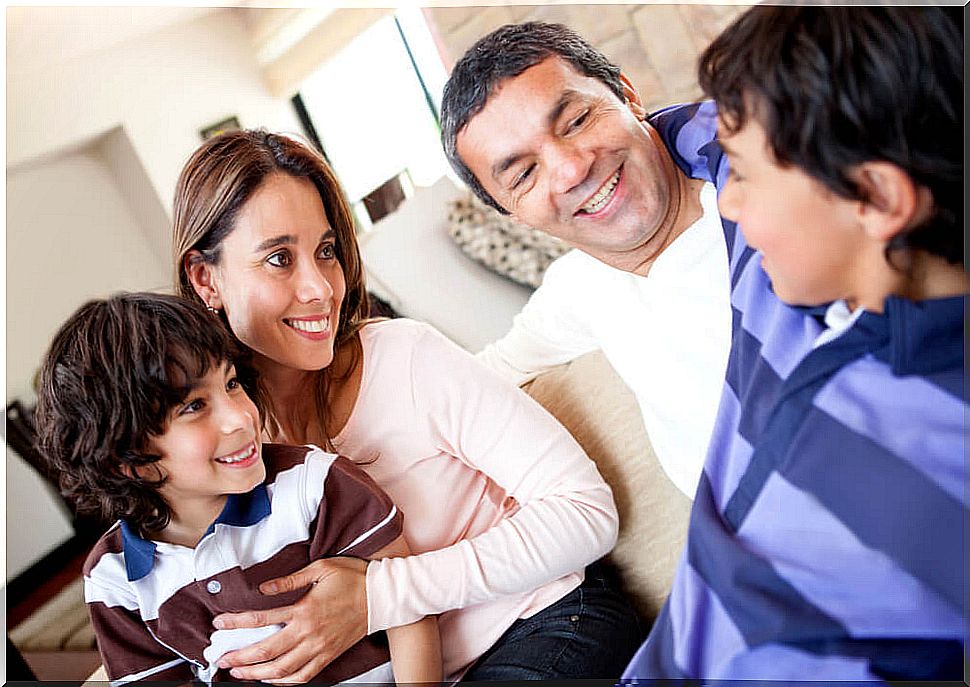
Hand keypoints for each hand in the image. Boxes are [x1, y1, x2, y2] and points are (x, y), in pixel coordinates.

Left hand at [213, 557, 367, 682]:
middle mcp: (309, 632)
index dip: (236, 622)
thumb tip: (263, 588)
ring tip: (239, 673)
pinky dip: (283, 682)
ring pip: (282, 670)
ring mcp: (319, 648)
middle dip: (240, 657)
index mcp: (305, 609)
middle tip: (221, 658)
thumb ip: (290, 580)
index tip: (219, 623)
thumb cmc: (353, 578)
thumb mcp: (321, 568)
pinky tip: (271, 680)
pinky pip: (303, 676)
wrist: (382, 596)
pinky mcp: (329, 656)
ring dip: (256, 674)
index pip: (261, 619)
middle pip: (267, 652)